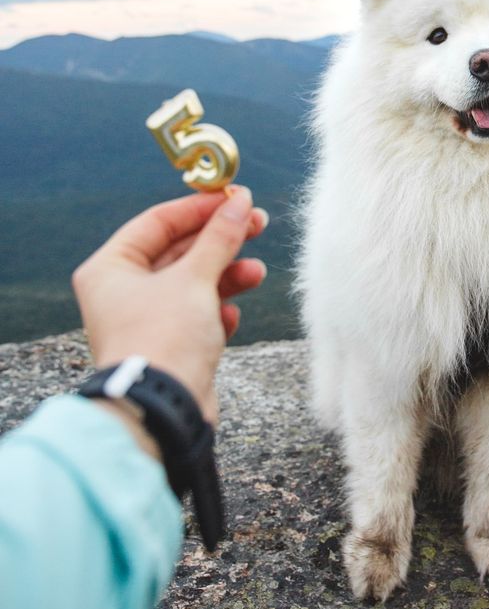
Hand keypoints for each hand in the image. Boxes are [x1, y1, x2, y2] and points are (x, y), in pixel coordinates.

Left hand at [72, 187, 266, 424]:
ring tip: (257, 273)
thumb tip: (240, 203)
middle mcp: (122, 292)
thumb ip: (220, 237)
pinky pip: (196, 316)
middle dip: (220, 241)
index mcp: (111, 268)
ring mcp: (145, 321)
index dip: (199, 208)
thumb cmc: (164, 338)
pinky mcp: (167, 346)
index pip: (157, 222)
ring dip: (227, 276)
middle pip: (178, 251)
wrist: (163, 410)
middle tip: (257, 223)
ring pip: (192, 283)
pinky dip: (216, 311)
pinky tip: (230, 317)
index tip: (235, 197)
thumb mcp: (195, 278)